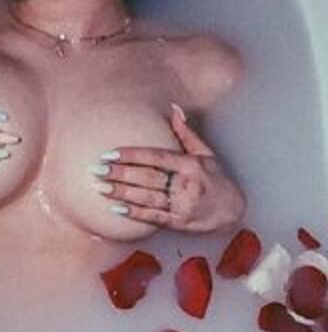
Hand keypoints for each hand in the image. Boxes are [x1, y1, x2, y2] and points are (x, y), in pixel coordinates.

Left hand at [91, 103, 245, 232]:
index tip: (110, 153)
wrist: (234, 211)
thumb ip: (185, 133)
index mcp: (190, 165)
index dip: (132, 155)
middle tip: (96, 169)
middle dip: (120, 174)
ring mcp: (182, 205)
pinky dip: (134, 213)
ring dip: (121, 193)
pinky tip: (116, 208)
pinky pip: (153, 217)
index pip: (156, 157)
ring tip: (100, 187)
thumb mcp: (206, 153)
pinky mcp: (179, 223)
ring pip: (147, 198)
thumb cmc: (216, 179)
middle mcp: (186, 185)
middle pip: (147, 178)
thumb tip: (174, 108)